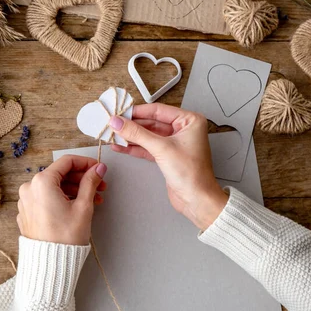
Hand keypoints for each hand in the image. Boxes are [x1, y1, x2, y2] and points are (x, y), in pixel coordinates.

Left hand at [17, 155, 106, 244]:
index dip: (85, 163)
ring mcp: (26, 201)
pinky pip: (46, 198)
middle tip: (100, 186)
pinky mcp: (27, 212)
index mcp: (42, 182)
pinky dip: (61, 198)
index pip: (66, 162)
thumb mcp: (83, 206)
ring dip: (74, 190)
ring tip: (93, 200)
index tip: (98, 169)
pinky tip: (77, 206)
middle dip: (82, 178)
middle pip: (60, 174)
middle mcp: (29, 188)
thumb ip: (91, 182)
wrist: (50, 264)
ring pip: (53, 187)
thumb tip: (98, 168)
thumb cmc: (66, 237)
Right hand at [110, 104, 227, 229]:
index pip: (158, 110)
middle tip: (114, 124)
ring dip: (131, 136)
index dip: (137, 111)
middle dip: (132, 125)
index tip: (120, 112)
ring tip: (113, 135)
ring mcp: (174, 143)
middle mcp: (183, 129)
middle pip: (152, 122)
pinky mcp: (167, 155)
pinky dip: (135, 147)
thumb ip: (137, 133)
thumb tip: (119, 122)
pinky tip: (121, 146)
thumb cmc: (192, 174)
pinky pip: (148, 147)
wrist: (197, 200)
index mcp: (189, 121)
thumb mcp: (161, 148)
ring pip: (148, 135)